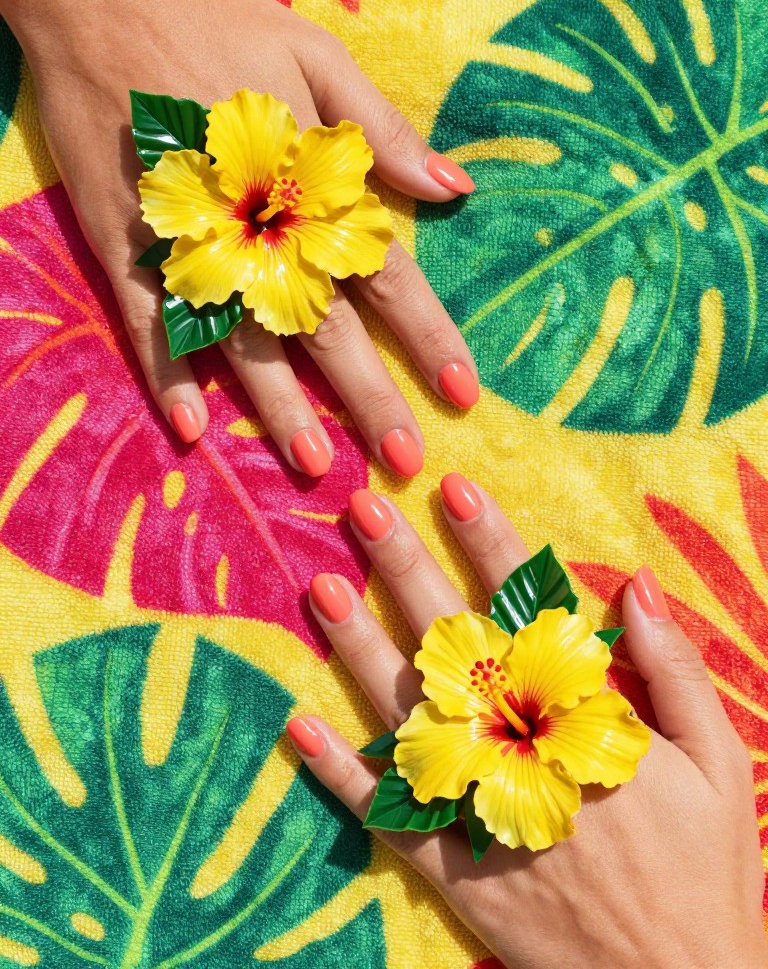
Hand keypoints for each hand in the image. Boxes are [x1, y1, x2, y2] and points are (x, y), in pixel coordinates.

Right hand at [0, 0, 477, 475]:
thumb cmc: (216, 20)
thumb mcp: (316, 56)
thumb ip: (380, 134)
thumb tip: (454, 192)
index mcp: (309, 180)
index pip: (385, 274)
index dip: (427, 337)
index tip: (463, 394)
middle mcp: (255, 221)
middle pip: (324, 324)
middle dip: (367, 395)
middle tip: (402, 461)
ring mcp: (185, 238)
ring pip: (241, 337)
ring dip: (277, 405)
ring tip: (311, 461)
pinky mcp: (124, 244)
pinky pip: (150, 322)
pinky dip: (169, 375)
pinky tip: (194, 430)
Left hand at [287, 476, 766, 968]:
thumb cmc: (706, 872)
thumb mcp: (720, 763)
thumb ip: (673, 669)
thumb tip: (633, 583)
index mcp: (585, 719)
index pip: (528, 607)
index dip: (490, 541)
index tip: (453, 487)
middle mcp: (520, 752)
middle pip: (453, 642)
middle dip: (405, 566)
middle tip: (363, 506)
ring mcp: (476, 808)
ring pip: (403, 712)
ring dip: (359, 646)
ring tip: (321, 585)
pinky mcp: (448, 866)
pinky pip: (381, 813)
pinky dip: (334, 771)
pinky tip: (296, 725)